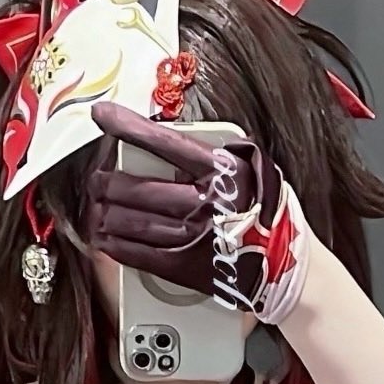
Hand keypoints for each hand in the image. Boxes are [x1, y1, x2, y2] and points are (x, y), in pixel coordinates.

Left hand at [84, 101, 312, 323]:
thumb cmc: (269, 214)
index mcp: (221, 169)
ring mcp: (194, 236)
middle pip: (136, 187)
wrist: (288, 266)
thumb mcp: (255, 169)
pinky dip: (116, 246)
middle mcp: (204, 200)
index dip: (126, 127)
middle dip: (105, 183)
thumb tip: (176, 141)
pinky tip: (104, 239)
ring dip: (105, 214)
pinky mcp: (186, 268)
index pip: (163, 141)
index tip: (100, 116)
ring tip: (95, 209)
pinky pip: (140, 254)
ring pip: (132, 221)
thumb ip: (217, 155)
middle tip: (95, 181)